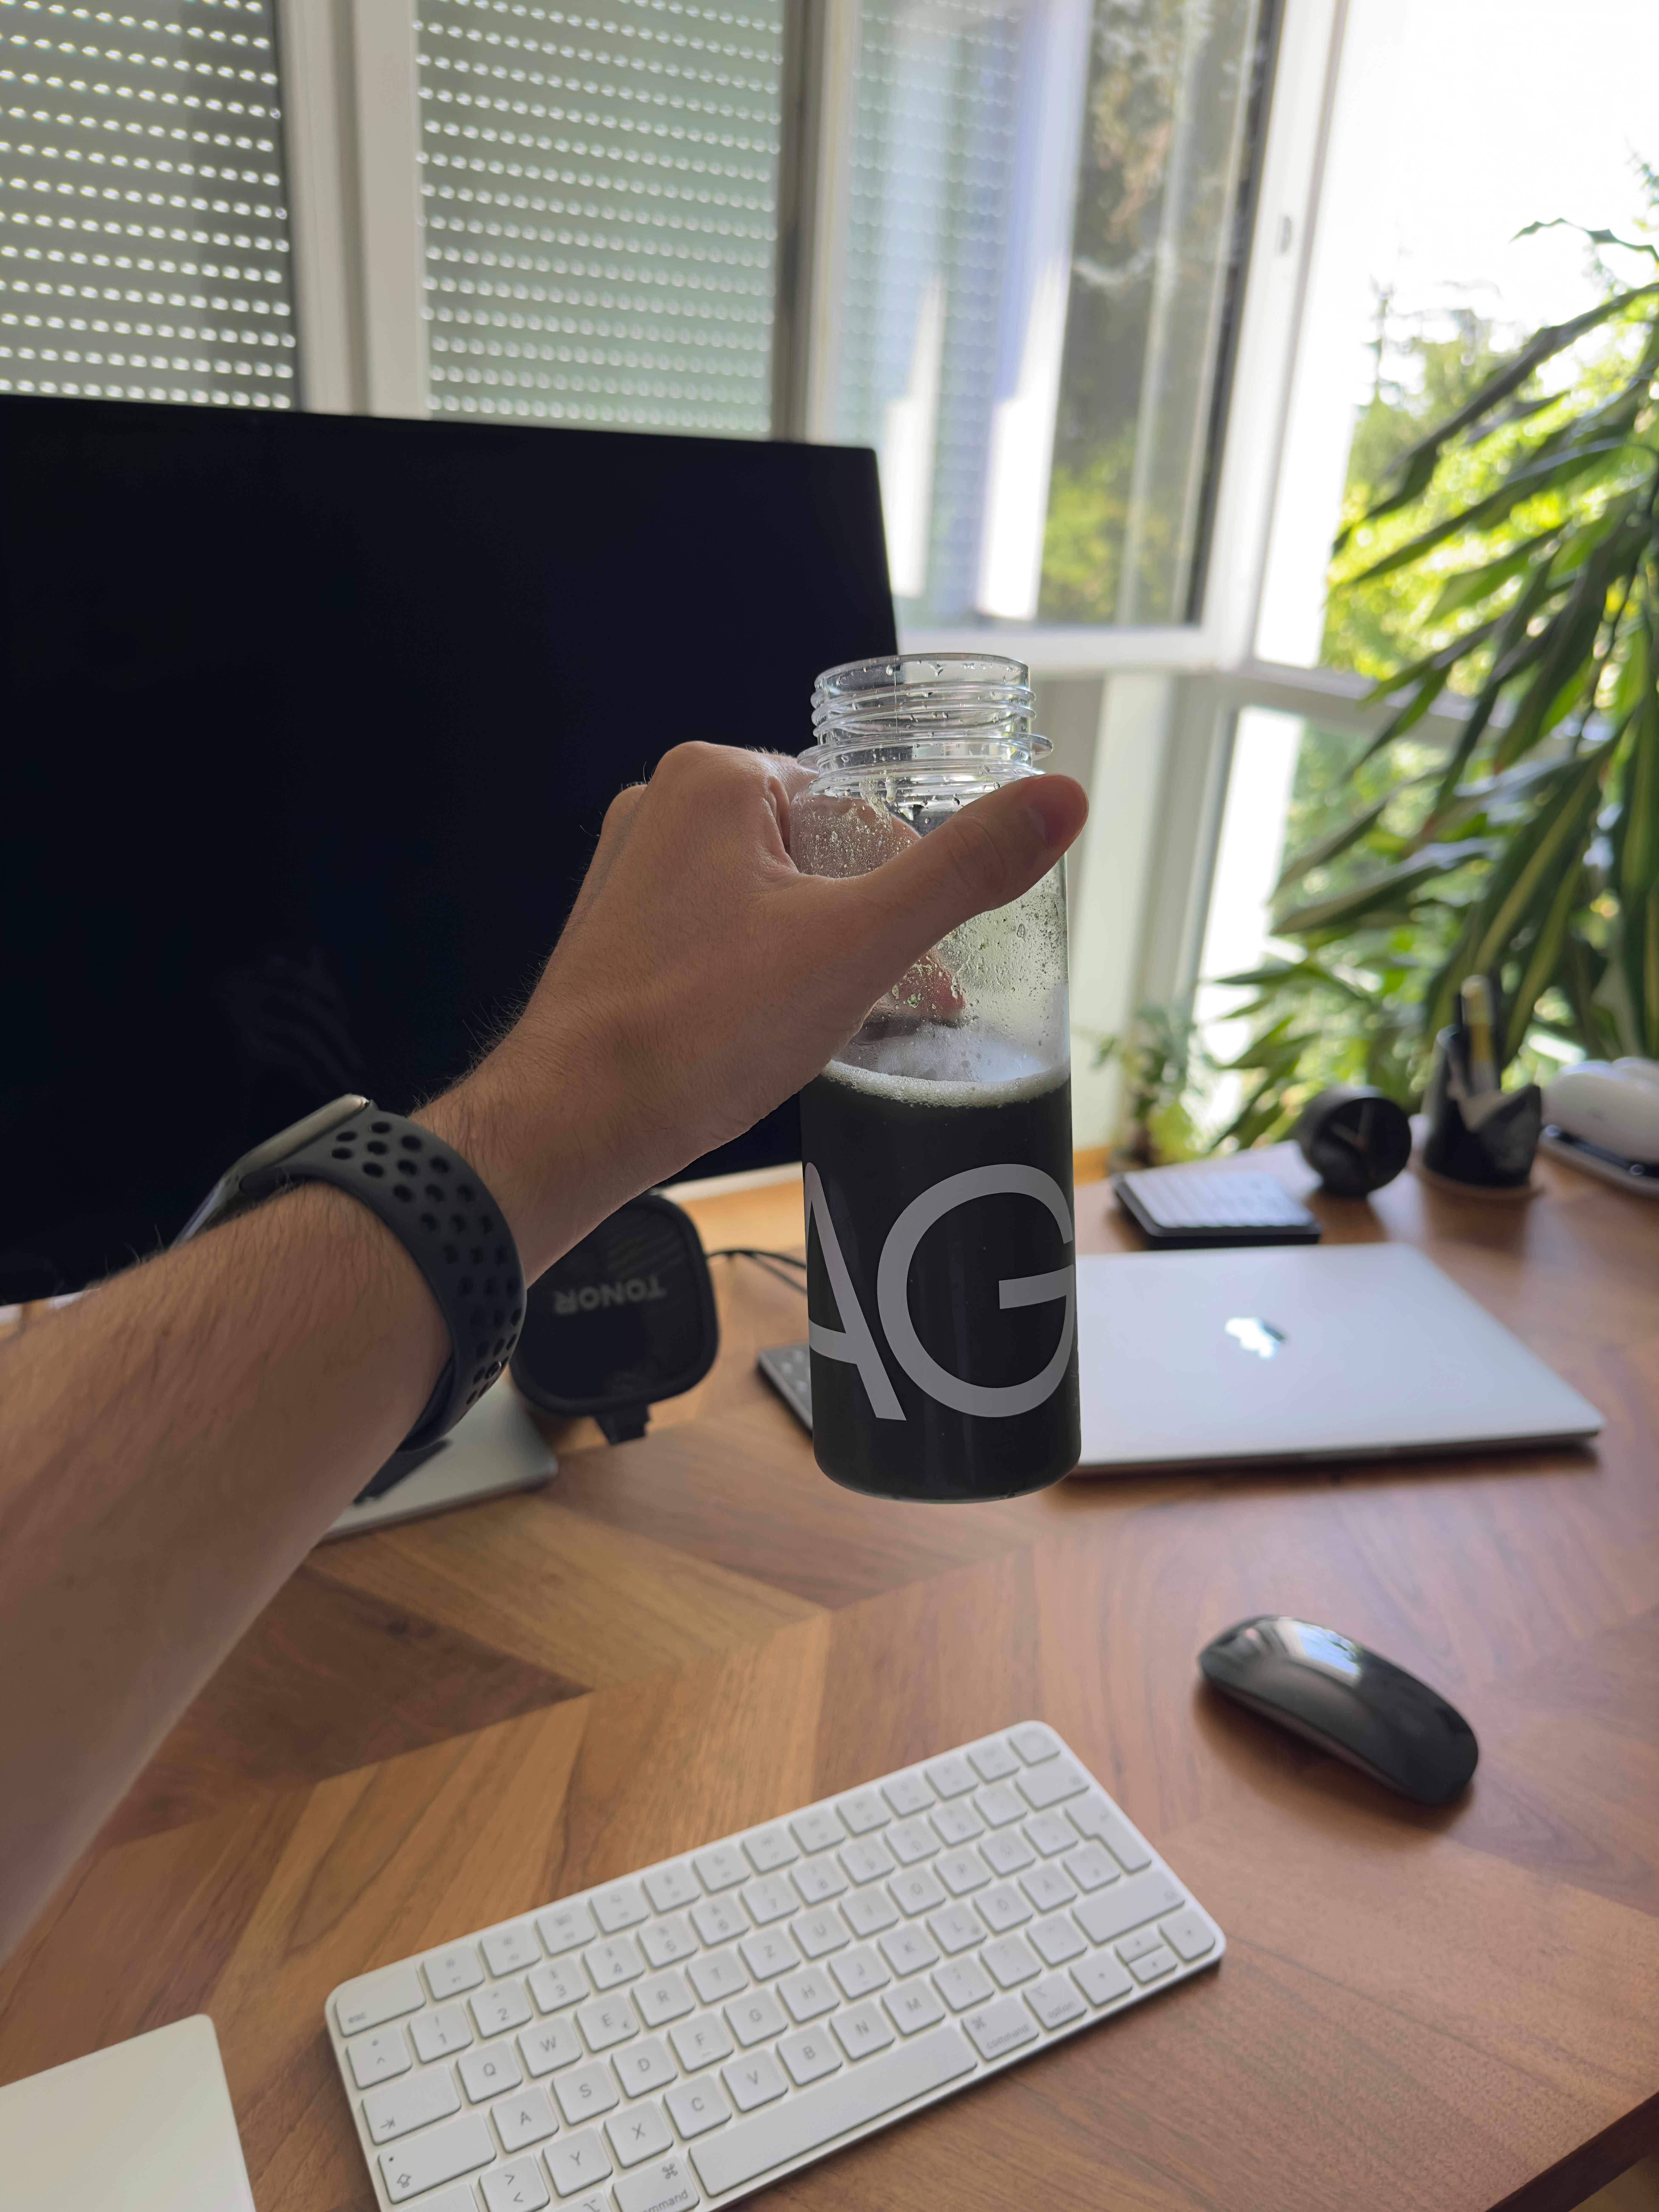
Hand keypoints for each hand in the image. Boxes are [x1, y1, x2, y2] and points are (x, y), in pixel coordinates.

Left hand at [423, 743, 1086, 1273]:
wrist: (573, 1123)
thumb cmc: (699, 1029)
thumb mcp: (862, 941)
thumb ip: (964, 870)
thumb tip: (1061, 801)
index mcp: (716, 778)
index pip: (855, 805)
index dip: (904, 882)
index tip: (924, 956)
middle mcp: (661, 809)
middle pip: (813, 852)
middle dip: (864, 923)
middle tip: (899, 999)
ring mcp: (631, 876)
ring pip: (766, 900)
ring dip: (815, 954)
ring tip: (833, 1022)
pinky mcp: (618, 939)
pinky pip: (717, 939)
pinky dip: (757, 977)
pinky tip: (767, 1032)